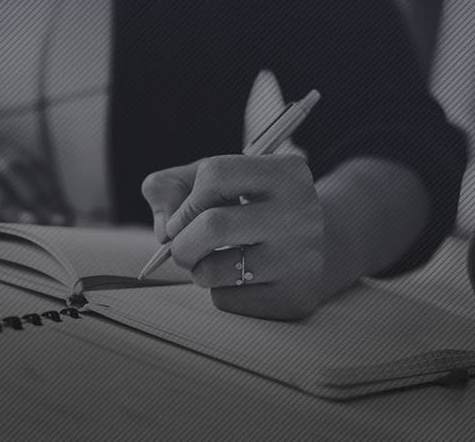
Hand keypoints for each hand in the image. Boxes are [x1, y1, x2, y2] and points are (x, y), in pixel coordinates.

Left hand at [141, 153, 327, 320]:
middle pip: (213, 225)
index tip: (183, 218)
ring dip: (197, 270)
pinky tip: (242, 280)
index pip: (215, 174)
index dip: (186, 200)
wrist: (310, 250)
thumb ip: (170, 187)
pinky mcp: (294, 297)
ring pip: (213, 270)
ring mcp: (301, 258)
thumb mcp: (213, 182)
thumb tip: (164, 232)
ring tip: (215, 262)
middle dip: (181, 243)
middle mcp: (301, 214)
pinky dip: (220, 292)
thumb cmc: (247, 209)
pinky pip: (227, 300)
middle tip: (183, 249)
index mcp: (286, 174)